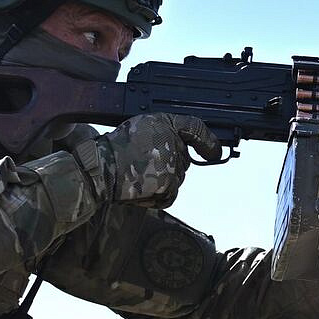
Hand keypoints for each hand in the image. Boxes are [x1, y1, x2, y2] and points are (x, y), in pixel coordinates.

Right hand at [93, 113, 216, 207]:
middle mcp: (175, 145)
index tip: (215, 152)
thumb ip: (164, 130)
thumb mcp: (142, 126)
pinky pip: (171, 194)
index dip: (208, 141)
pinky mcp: (169, 187)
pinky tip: (143, 187)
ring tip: (140, 174)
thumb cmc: (117, 147)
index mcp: (168, 125)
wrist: (104, 167)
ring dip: (164, 178)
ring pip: (177, 177)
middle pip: (184, 158)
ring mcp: (174, 167)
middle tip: (147, 163)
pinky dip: (160, 194)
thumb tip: (180, 143)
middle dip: (171, 162)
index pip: (195, 128)